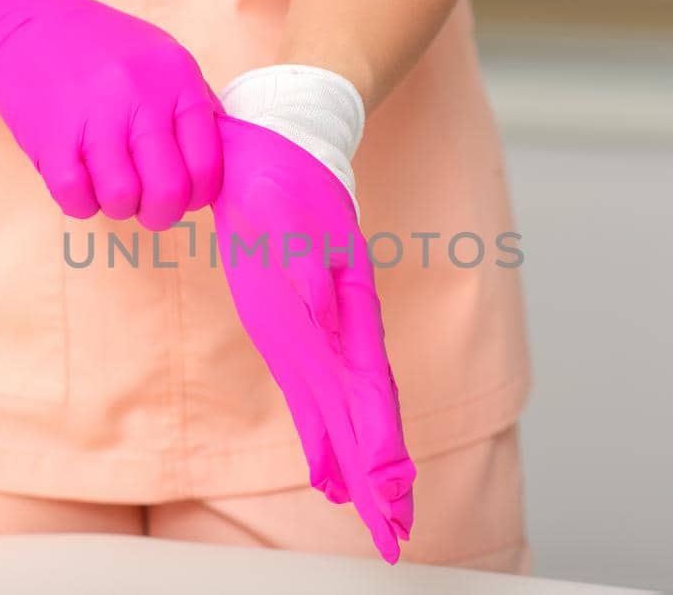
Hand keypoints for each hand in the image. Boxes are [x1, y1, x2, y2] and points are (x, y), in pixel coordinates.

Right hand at [0, 0, 221, 230]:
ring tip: (113, 185)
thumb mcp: (164, 62)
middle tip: (149, 202)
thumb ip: (196, 110)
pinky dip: (82, 202)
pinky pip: (77, 200)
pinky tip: (82, 180)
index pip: (208, 165)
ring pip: (122, 201)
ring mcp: (93, 120)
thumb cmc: (104, 50)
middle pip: (169, 192)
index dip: (199, 194)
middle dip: (161, 212)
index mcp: (176, 82)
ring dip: (120, 207)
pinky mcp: (51, 140)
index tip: (184, 191)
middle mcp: (139, 100)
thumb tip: (225, 167)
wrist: (28, 25)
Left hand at [212, 115, 415, 562]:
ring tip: (376, 521)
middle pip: (368, 418)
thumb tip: (332, 321)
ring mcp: (318, 329)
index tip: (391, 498)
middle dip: (381, 480)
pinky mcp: (291, 324)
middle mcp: (338, 326)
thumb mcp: (283, 213)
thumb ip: (306, 269)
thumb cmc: (279, 171)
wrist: (275, 134)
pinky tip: (327, 471)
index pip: (369, 393)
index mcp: (344, 304)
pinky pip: (315, 391)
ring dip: (360, 468)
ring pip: (346, 412)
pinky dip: (325, 437)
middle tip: (396, 539)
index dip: (379, 449)